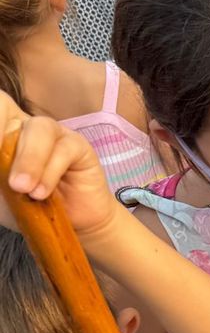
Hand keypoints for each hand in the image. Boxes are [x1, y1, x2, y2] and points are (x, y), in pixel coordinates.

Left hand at [0, 100, 119, 239]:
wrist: (72, 225)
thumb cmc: (31, 208)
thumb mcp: (1, 194)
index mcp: (2, 132)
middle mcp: (25, 126)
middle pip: (6, 107)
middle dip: (0, 138)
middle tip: (1, 174)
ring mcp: (54, 133)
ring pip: (38, 128)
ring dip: (27, 160)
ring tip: (20, 188)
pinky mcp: (79, 146)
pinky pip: (62, 151)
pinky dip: (48, 175)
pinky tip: (41, 194)